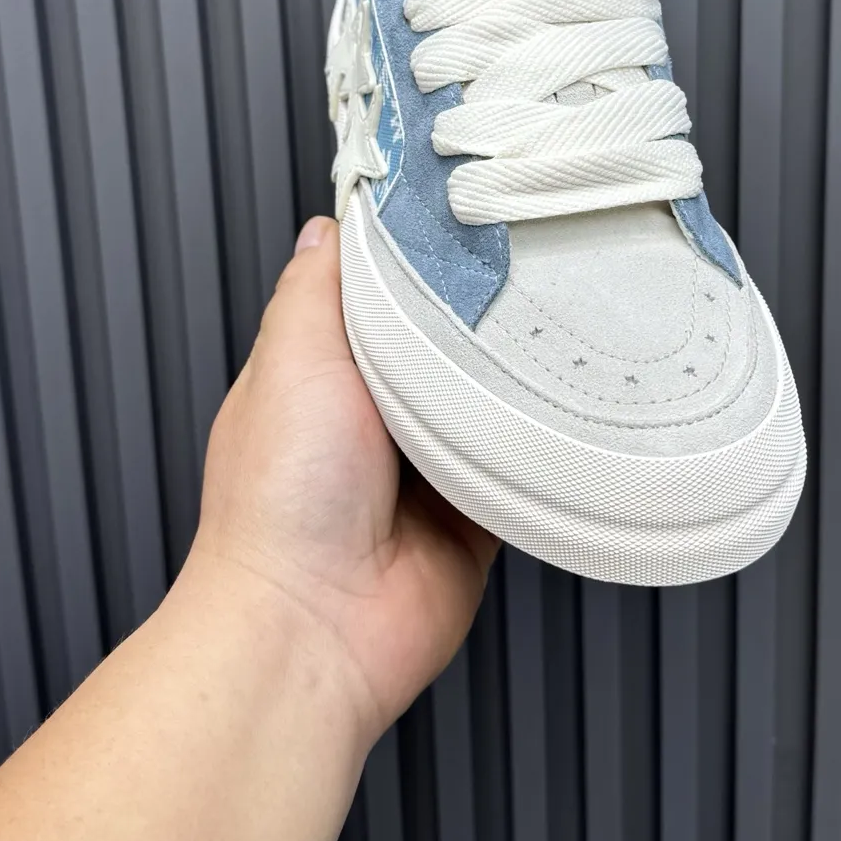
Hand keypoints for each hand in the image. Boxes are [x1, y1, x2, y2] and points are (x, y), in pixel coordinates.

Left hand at [188, 216, 499, 745]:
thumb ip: (316, 288)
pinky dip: (537, 442)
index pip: (378, 290)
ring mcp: (428, 463)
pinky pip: (521, 459)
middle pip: (442, 339)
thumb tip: (329, 224)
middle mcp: (376, 414)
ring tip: (551, 331)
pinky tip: (559, 409)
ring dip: (509, 380)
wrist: (315, 625)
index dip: (416, 256)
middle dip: (474, 316)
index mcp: (323, 370)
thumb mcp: (291, 357)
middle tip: (526, 268)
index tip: (462, 216)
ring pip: (488, 395)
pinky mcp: (477, 508)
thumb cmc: (280, 500)